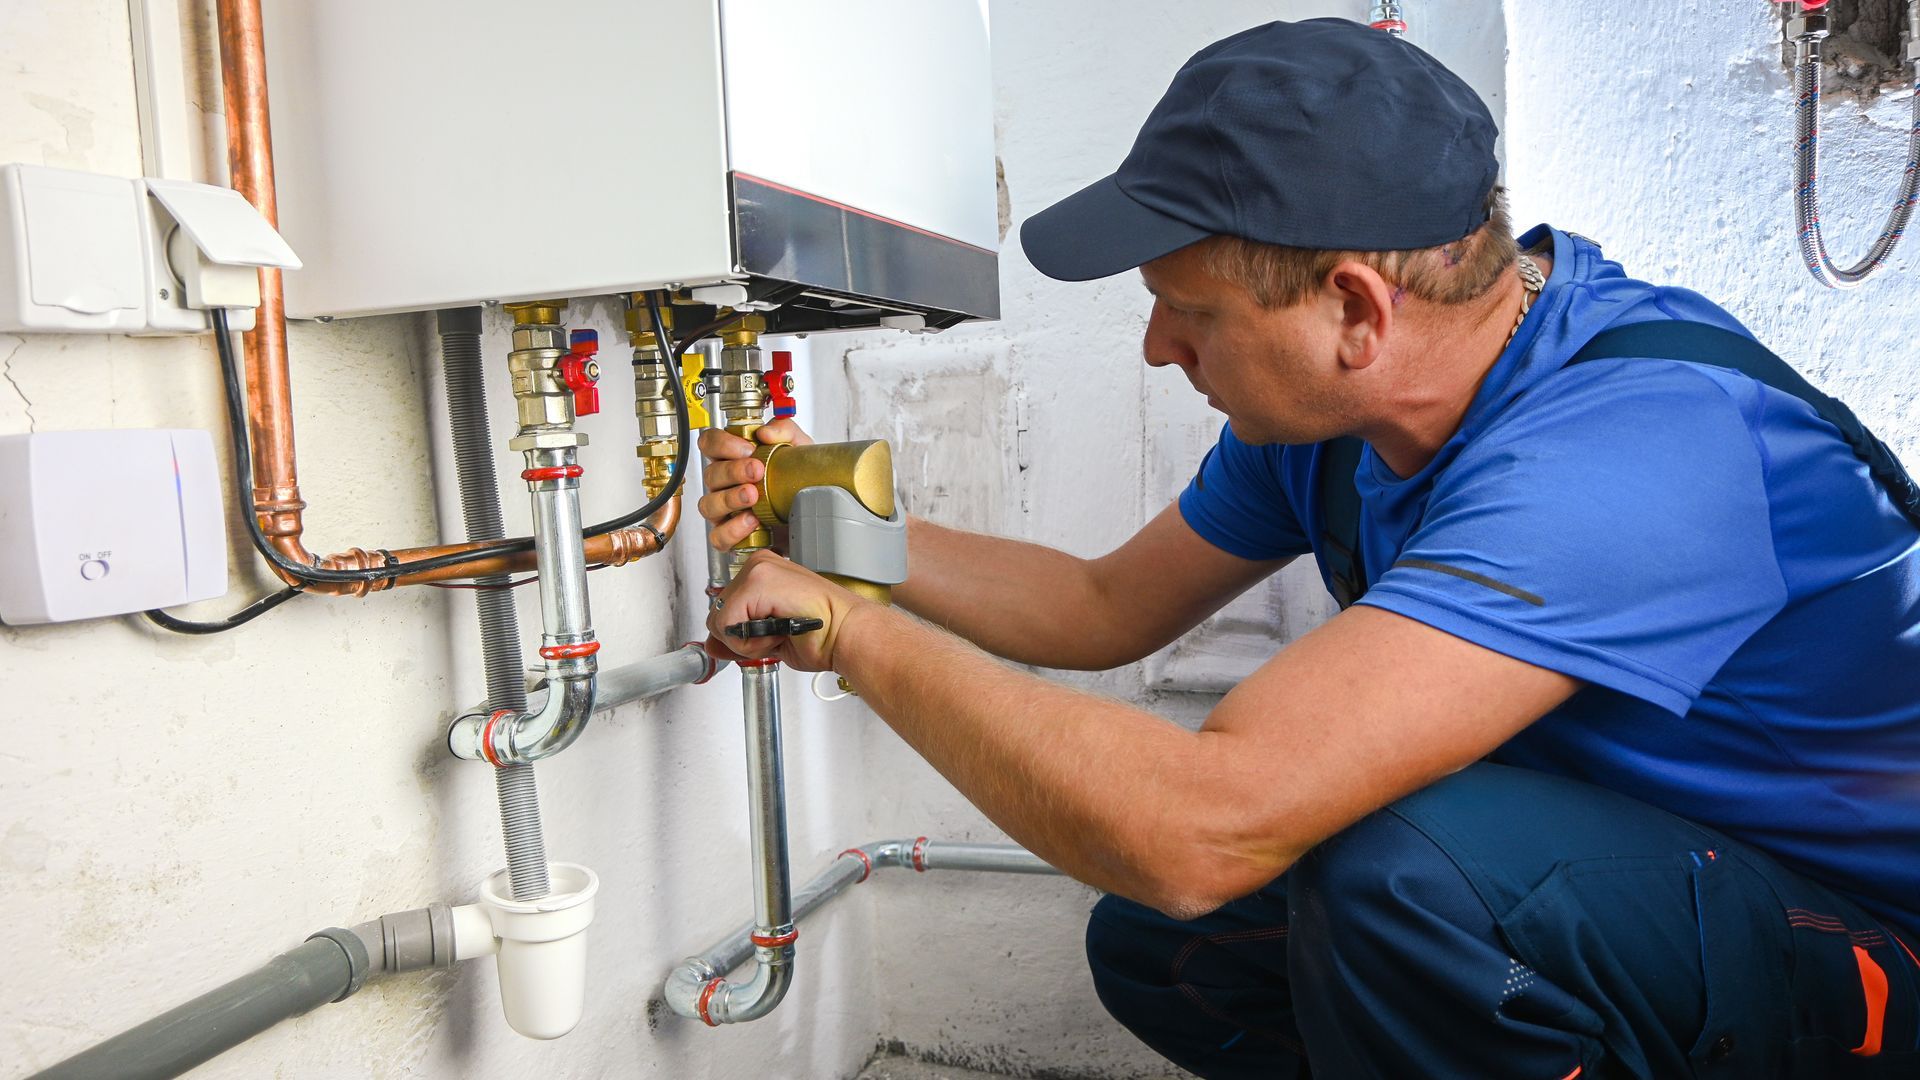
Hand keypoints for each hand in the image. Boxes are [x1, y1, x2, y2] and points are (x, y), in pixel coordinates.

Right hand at [697, 419, 812, 550]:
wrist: (815, 513)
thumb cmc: (798, 480)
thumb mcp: (798, 448)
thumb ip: (784, 430)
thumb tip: (766, 432)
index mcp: (733, 458)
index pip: (710, 443)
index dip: (721, 443)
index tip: (747, 448)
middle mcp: (724, 484)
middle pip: (711, 474)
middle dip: (733, 471)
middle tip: (757, 470)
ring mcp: (725, 511)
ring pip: (709, 504)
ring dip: (730, 498)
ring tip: (753, 495)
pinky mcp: (732, 536)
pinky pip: (719, 536)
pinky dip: (733, 529)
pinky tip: (753, 521)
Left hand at [705, 549, 874, 671]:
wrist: (846, 634)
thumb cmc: (823, 633)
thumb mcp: (769, 638)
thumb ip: (737, 638)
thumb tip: (710, 646)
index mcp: (763, 573)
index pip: (725, 610)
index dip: (740, 635)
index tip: (770, 635)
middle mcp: (758, 566)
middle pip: (718, 615)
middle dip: (742, 638)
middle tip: (778, 635)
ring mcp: (757, 570)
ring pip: (721, 621)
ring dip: (747, 641)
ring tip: (780, 633)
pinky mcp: (757, 581)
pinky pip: (729, 625)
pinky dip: (751, 642)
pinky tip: (778, 633)